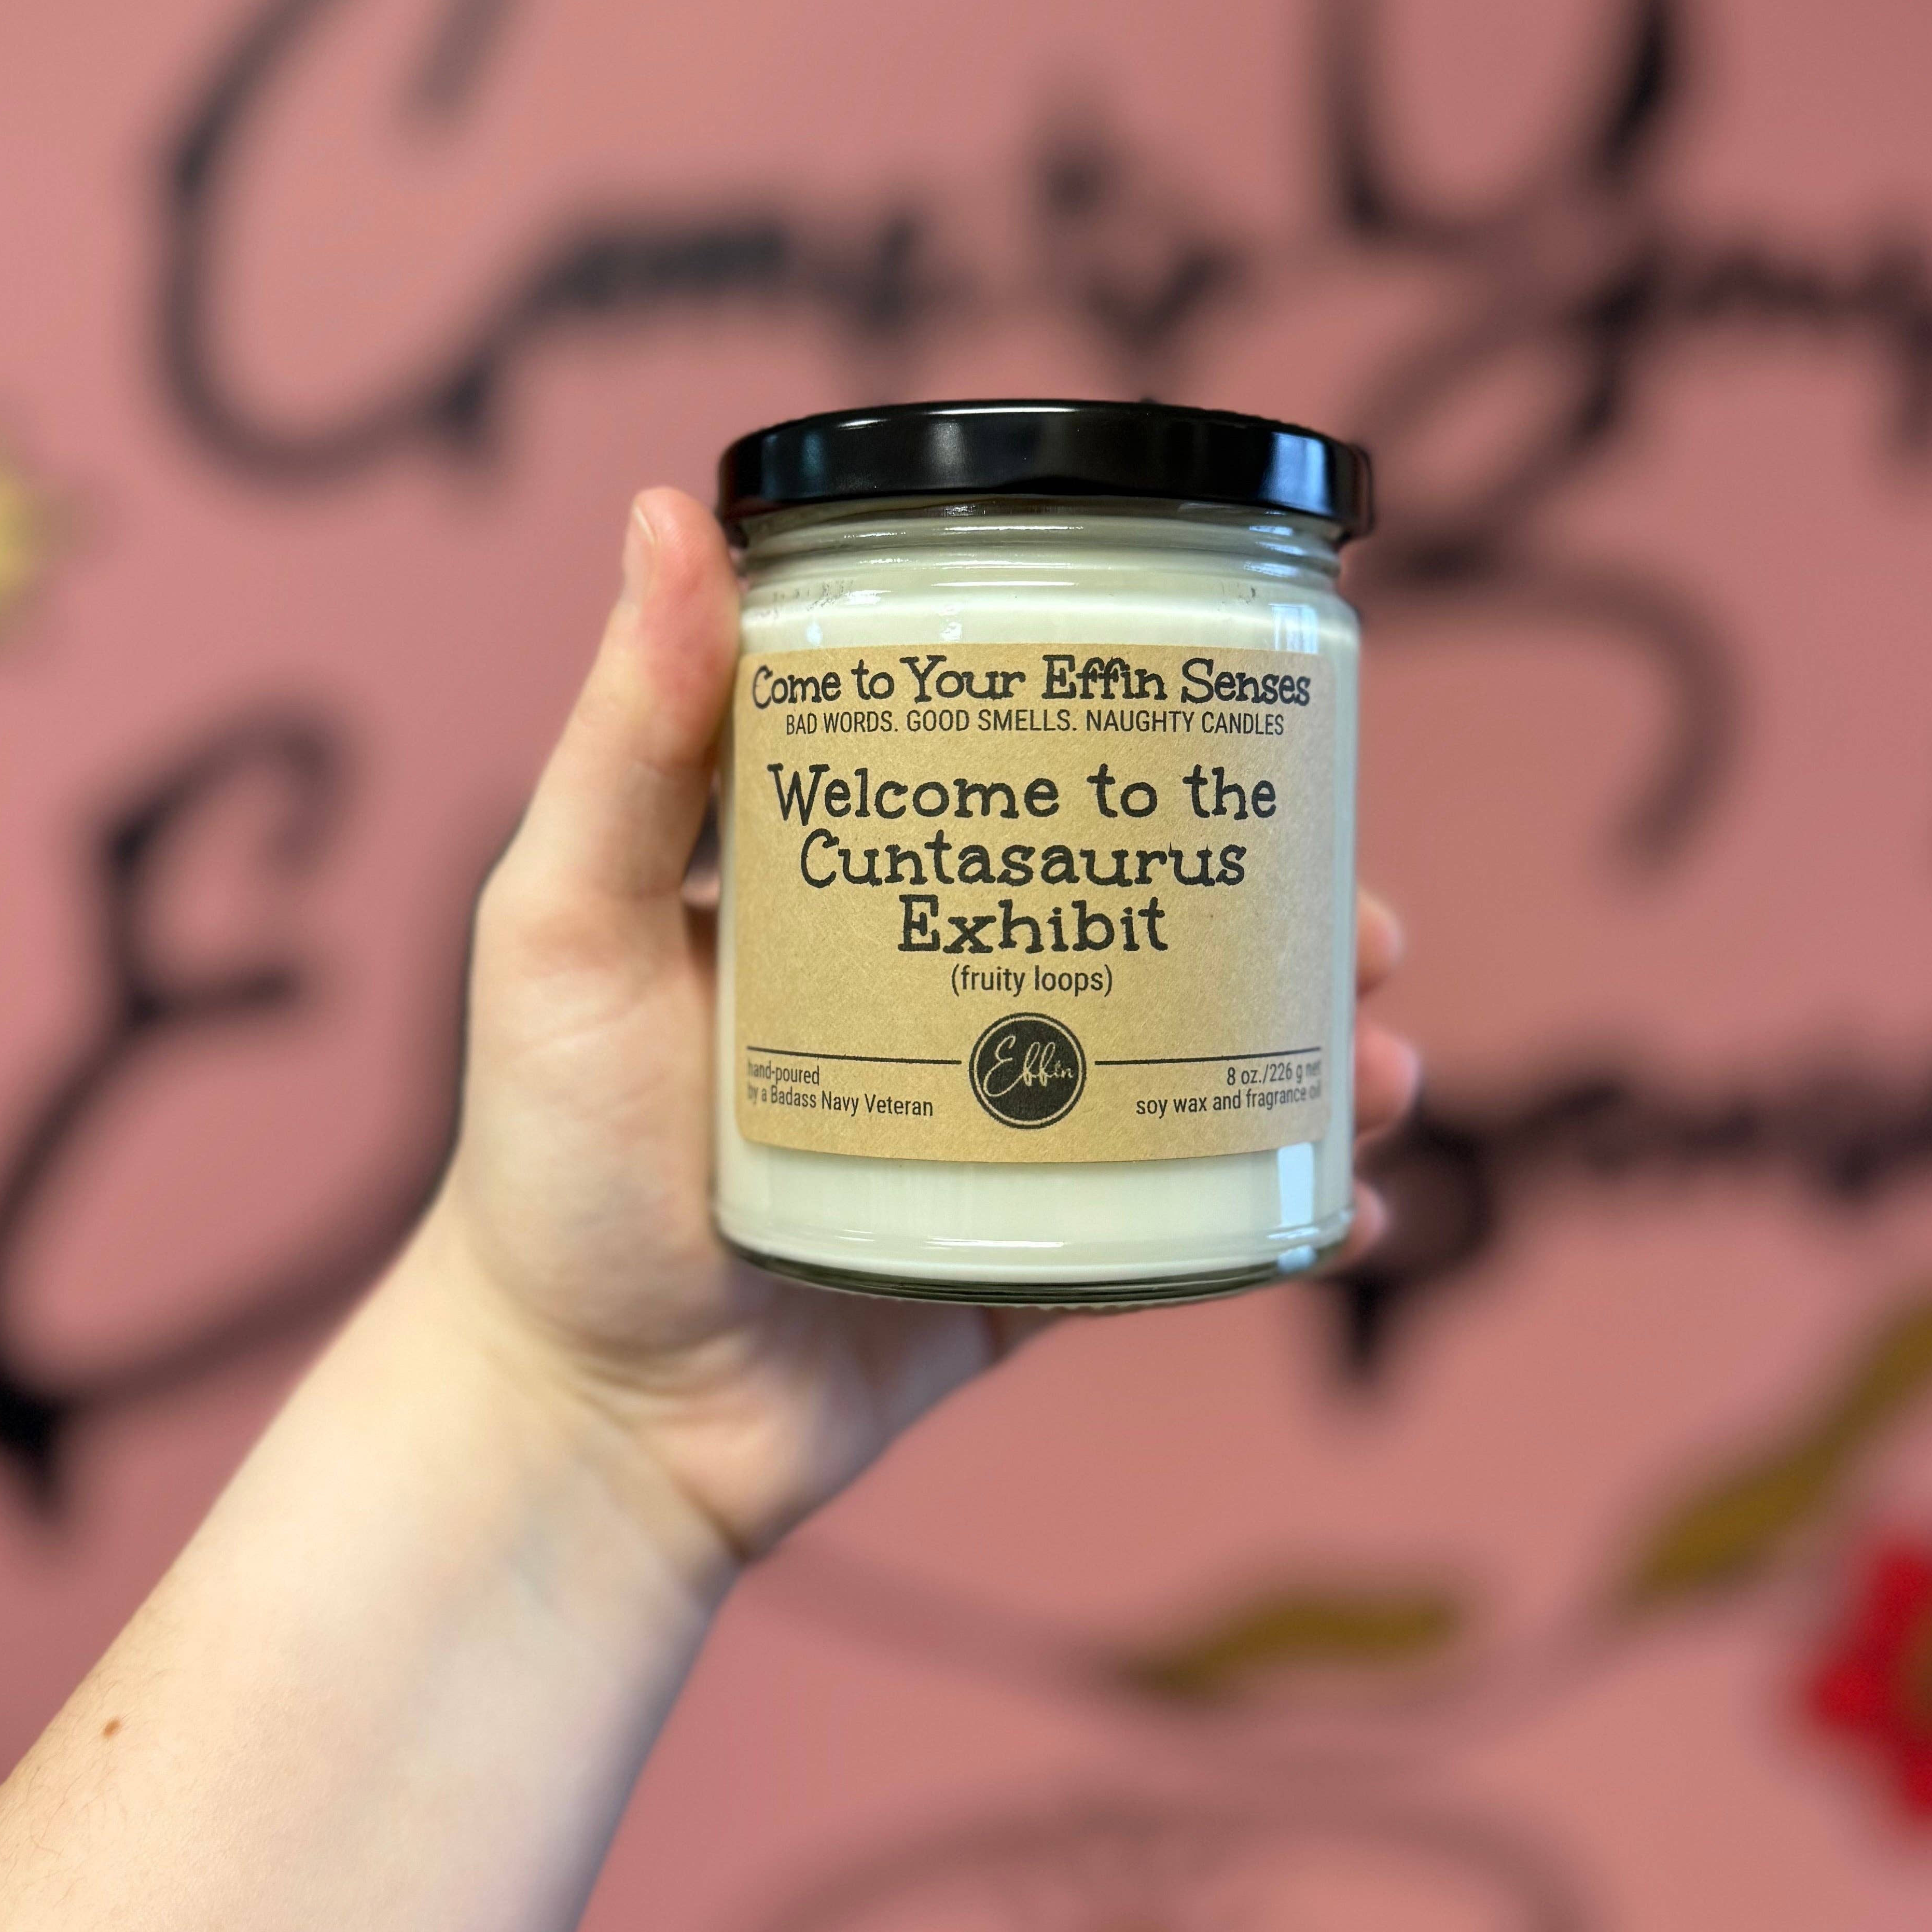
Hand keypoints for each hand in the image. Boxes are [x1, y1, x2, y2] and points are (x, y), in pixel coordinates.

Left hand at [423, 489, 1419, 1572]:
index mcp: (855, 900)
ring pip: (1190, 1076)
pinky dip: (1274, 1223)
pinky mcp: (1023, 1269)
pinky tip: (1353, 1213)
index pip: (1024, 790)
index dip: (1152, 757)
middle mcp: (940, 1003)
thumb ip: (628, 739)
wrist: (578, 1419)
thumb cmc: (545, 1164)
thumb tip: (668, 512)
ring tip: (1386, 1075)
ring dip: (1311, 1066)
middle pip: (1146, 927)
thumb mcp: (565, 923)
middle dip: (1280, 921)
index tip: (1252, 734)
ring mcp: (993, 1142)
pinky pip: (1172, 1232)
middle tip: (1369, 928)